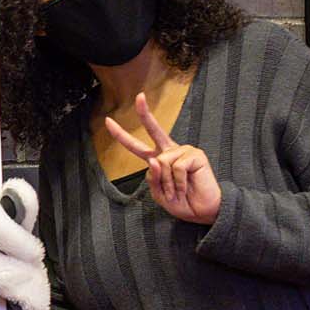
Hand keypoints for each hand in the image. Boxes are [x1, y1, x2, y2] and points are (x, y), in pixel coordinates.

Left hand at [105, 93, 221, 224]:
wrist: (201, 211)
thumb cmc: (181, 202)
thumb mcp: (159, 194)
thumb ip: (152, 178)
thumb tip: (155, 160)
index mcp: (158, 160)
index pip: (137, 147)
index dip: (122, 136)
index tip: (108, 122)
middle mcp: (170, 152)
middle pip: (155, 130)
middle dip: (145, 113)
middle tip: (139, 97)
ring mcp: (184, 151)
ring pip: (162, 163)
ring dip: (167, 183)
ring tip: (178, 191)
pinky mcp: (195, 155)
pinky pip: (177, 167)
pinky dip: (178, 182)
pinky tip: (186, 187)